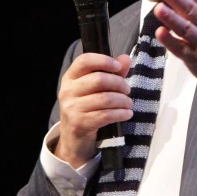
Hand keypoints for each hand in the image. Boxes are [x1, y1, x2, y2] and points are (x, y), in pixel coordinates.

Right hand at [54, 53, 131, 167]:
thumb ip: (111, 73)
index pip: (84, 61)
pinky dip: (120, 114)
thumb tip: (126, 58)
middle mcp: (67, 91)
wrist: (74, 137)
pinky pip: (106, 115)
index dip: (103, 61)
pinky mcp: (79, 123)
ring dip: (122, 101)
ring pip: (105, 99)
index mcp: (70, 78)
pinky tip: (127, 114)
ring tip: (129, 103)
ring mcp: (72, 108)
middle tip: (127, 90)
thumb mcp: (96, 89)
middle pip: (98, 79)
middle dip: (118, 84)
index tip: (118, 67)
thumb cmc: (87, 108)